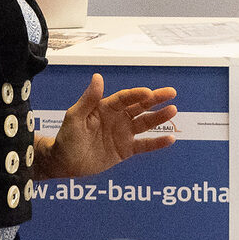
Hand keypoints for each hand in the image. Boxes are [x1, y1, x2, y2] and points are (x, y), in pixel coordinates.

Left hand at [35, 74, 176, 178]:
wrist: (65, 162)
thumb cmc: (67, 137)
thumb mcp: (75, 116)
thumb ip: (88, 99)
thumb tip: (97, 77)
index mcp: (105, 108)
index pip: (125, 98)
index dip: (137, 95)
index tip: (148, 93)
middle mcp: (117, 118)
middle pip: (140, 107)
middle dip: (155, 99)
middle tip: (171, 93)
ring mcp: (123, 134)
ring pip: (145, 124)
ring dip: (159, 117)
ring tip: (173, 111)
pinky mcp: (126, 150)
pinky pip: (144, 145)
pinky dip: (157, 143)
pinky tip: (170, 139)